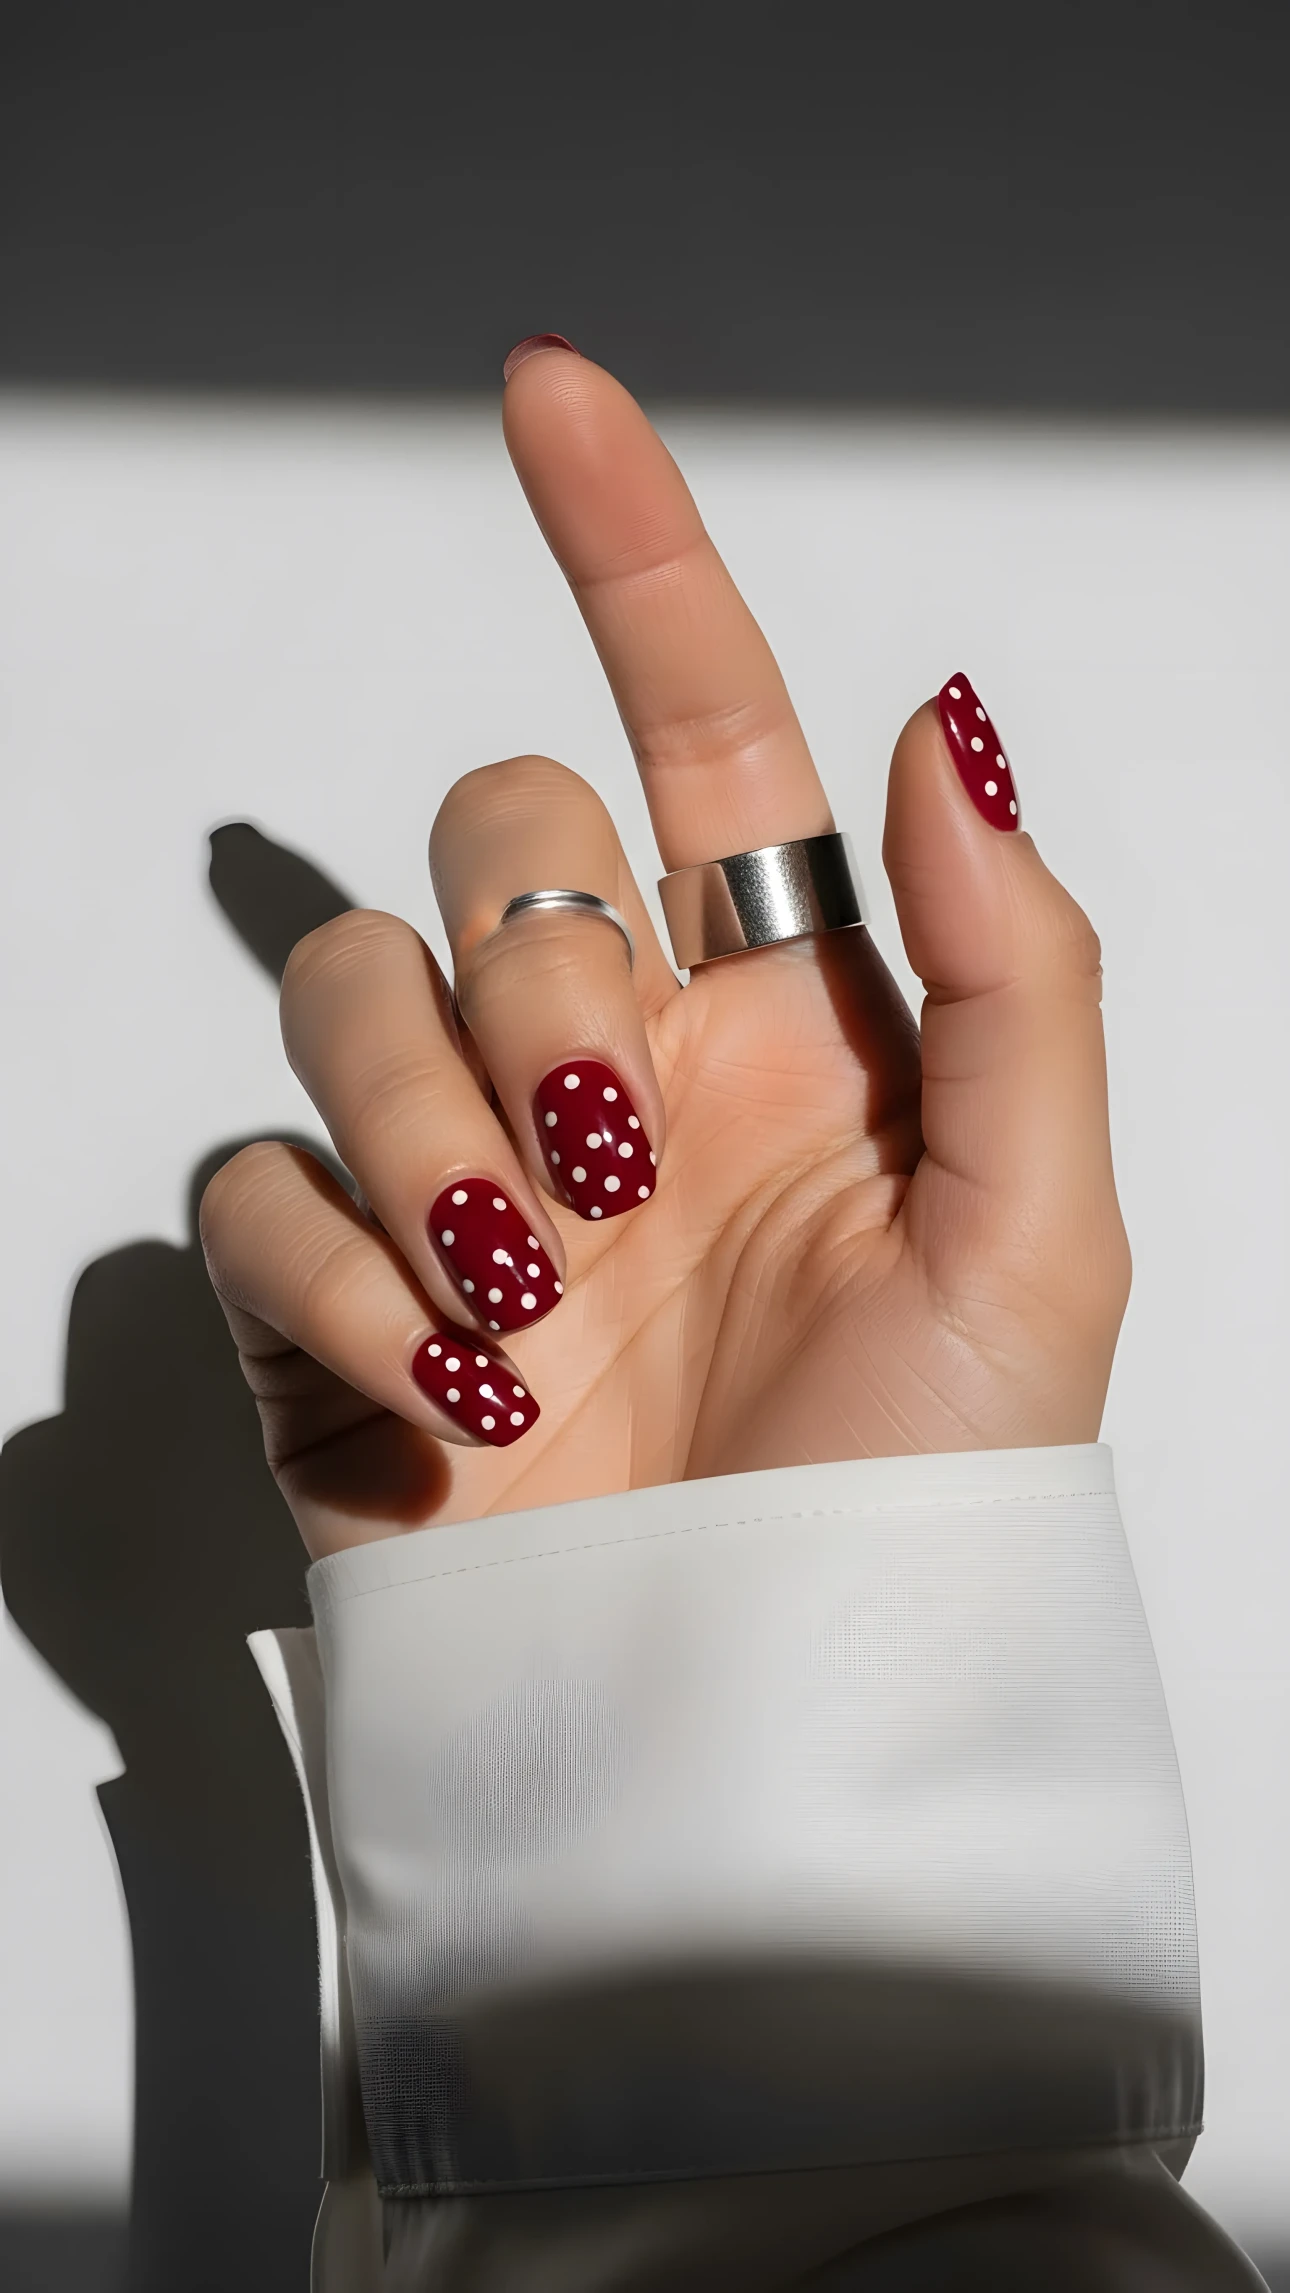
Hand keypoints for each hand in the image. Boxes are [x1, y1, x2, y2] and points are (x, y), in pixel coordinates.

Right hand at [200, 345, 1128, 1560]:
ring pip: (349, 985)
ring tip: (530, 1283)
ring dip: (431, 1121)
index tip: (551, 394)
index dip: (629, 550)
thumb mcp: (1040, 1228)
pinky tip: (444, 1376)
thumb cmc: (923, 1499)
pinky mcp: (345, 1295)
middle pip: (491, 836)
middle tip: (604, 1153)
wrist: (771, 1725)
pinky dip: (339, 1268)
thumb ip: (1006, 963)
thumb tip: (947, 720)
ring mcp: (469, 1175)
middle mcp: (613, 1067)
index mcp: (781, 1023)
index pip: (695, 726)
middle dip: (531, 962)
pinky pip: (258, 1180)